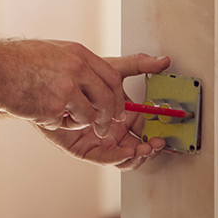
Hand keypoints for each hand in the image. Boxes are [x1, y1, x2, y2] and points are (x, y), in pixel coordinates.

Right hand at [0, 39, 127, 136]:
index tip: (117, 109)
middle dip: (110, 117)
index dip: (118, 96)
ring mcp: (66, 87)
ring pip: (91, 115)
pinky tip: (42, 111)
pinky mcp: (54, 107)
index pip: (112, 76)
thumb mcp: (51, 52)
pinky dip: (59, 123)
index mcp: (77, 53)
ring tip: (60, 114)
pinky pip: (69, 123)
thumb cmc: (16, 61)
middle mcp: (76, 68)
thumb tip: (96, 82)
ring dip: (81, 122)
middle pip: (108, 97)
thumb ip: (75, 64)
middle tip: (104, 128)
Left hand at [35, 52, 171, 169]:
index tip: (168, 130)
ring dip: (139, 154)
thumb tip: (164, 60)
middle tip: (159, 142)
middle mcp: (113, 130)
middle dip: (151, 146)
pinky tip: (128, 149)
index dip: (158, 132)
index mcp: (122, 114)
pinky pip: (105, 157)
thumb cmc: (79, 75)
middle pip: (138, 146)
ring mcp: (100, 140)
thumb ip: (138, 65)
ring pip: (126, 155)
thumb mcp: (112, 68)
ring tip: (146, 146)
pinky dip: (119, 156)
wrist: (49, 80)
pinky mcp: (85, 148)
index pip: (146, 129)